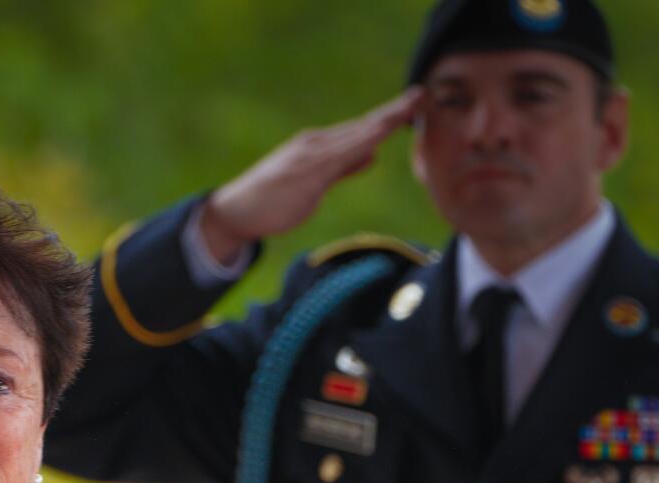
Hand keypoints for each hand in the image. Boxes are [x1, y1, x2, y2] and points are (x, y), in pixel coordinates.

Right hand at [198, 88, 423, 260]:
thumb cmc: (273, 200)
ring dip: (385, 120)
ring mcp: (312, 155)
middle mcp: (317, 143)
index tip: (414, 105)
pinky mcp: (308, 170)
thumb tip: (373, 155)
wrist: (237, 211)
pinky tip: (382, 131)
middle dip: (394, 111)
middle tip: (421, 95)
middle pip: (363, 124)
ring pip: (355, 134)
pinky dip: (364, 139)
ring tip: (410, 106)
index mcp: (320, 146)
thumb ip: (345, 168)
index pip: (362, 128)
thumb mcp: (315, 182)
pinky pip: (342, 153)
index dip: (389, 116)